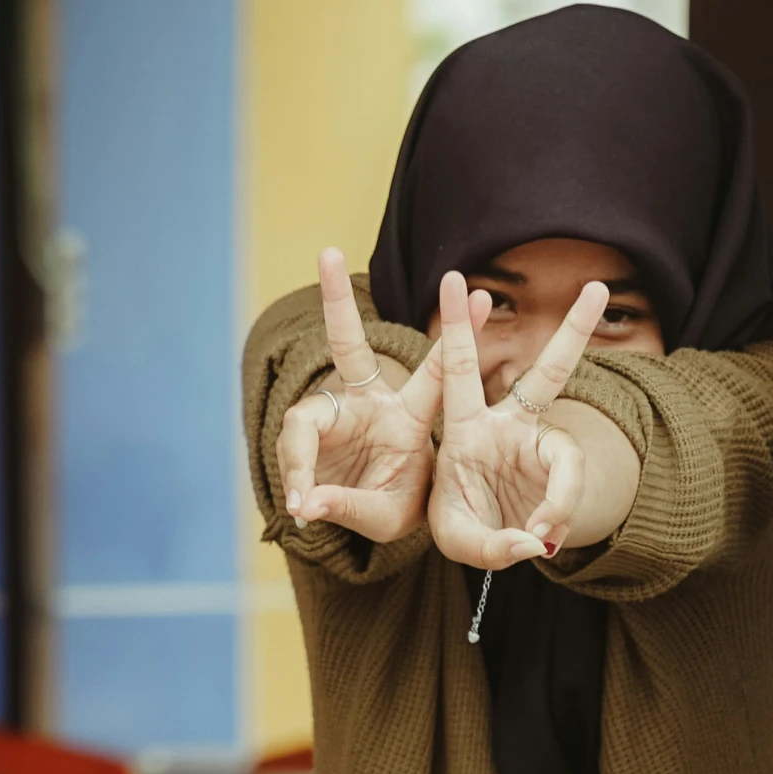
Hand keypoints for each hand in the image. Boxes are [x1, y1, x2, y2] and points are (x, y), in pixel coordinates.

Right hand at [278, 248, 473, 542]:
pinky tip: (301, 507)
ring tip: (305, 503)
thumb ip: (351, 505)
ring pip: (302, 424)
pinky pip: (291, 451)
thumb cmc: (390, 509)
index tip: (481, 296)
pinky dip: (294, 482)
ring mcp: (333, 414)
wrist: (363, 520)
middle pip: (348, 346)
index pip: (438, 375)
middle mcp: (369, 404)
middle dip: (337, 301)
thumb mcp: (385, 517)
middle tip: (326, 253)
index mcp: (410, 418)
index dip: (459, 339)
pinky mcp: (304, 433)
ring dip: (299, 463)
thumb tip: (307, 503)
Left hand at [428, 270, 599, 568]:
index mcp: (466, 429)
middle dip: (574, 332)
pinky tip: (541, 541)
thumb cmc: (466, 528)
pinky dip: (558, 522)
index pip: (460, 372)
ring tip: (539, 532)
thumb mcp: (458, 539)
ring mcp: (544, 453)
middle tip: (597, 287)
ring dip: (564, 495)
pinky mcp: (565, 479)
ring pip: (570, 458)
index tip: (454, 278)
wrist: (496, 544)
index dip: (459, 329)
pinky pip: (571, 498)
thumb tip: (536, 543)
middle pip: (549, 375)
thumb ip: (489, 544)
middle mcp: (511, 429)